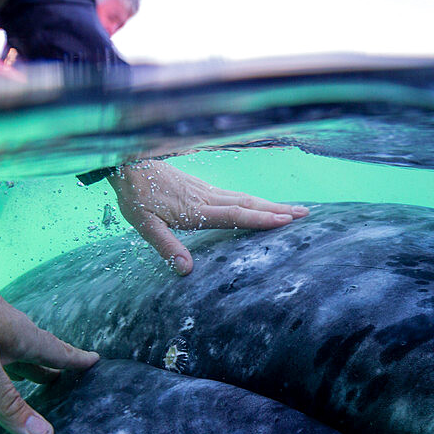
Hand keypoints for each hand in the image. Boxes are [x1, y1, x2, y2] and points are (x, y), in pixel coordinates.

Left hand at [0, 219, 98, 433]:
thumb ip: (8, 401)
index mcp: (24, 338)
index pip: (61, 354)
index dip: (80, 363)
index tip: (101, 365)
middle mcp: (12, 332)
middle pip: (44, 355)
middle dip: (62, 369)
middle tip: (79, 382)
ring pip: (20, 353)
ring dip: (35, 367)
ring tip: (48, 379)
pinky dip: (9, 364)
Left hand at [106, 160, 307, 273]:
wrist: (128, 162)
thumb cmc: (135, 195)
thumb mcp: (145, 226)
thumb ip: (166, 247)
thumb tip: (186, 270)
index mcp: (197, 210)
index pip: (235, 215)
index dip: (261, 219)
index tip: (286, 221)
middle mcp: (207, 198)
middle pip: (248, 204)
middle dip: (277, 210)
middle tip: (305, 214)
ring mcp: (207, 191)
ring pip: (244, 198)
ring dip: (270, 203)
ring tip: (292, 208)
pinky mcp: (202, 187)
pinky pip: (235, 194)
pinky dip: (254, 199)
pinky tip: (260, 202)